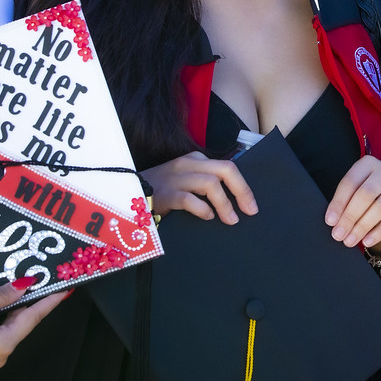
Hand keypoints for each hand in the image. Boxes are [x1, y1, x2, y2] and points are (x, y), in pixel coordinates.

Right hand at [0, 282, 68, 373]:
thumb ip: (2, 296)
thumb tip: (26, 286)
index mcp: (3, 345)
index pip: (32, 318)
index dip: (48, 303)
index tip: (66, 291)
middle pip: (19, 327)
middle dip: (25, 307)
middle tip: (33, 286)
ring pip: (4, 334)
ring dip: (8, 316)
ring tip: (12, 295)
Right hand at [142, 151, 257, 223]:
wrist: (128, 193)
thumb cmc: (163, 190)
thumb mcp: (186, 180)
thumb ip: (206, 183)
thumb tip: (234, 200)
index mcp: (196, 159)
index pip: (228, 167)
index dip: (243, 187)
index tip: (252, 205)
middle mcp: (188, 164)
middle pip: (225, 170)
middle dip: (241, 191)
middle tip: (249, 211)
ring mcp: (176, 177)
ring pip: (210, 184)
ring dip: (224, 204)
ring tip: (230, 220)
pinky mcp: (165, 193)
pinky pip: (189, 199)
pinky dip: (202, 209)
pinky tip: (206, 217)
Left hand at [326, 156, 380, 247]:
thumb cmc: (370, 193)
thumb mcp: (355, 190)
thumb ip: (345, 202)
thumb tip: (333, 222)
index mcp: (368, 164)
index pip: (351, 182)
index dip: (339, 203)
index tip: (330, 221)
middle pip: (366, 194)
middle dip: (350, 217)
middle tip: (339, 234)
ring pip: (380, 207)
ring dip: (363, 227)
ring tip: (351, 240)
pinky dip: (379, 232)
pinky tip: (368, 240)